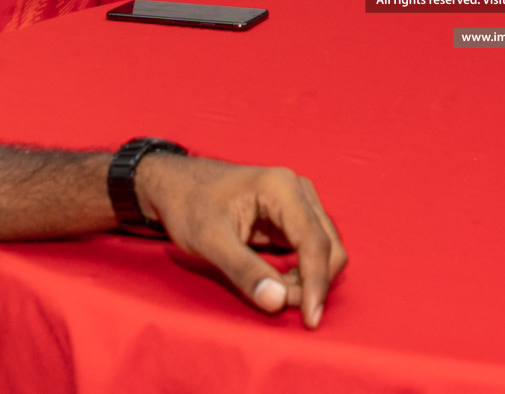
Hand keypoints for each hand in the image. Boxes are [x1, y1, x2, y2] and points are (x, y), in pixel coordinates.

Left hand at [138, 157, 346, 328]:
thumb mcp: (209, 241)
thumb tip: (278, 302)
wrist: (176, 185)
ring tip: (274, 292)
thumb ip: (244, 271)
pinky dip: (301, 272)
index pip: (315, 242)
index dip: (316, 283)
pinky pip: (312, 248)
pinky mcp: (294, 216)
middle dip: (312, 282)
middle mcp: (299, 191)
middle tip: (278, 303)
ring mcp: (300, 201)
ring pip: (325, 249)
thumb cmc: (189, 206)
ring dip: (308, 279)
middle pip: (328, 246)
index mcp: (282, 188)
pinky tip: (277, 282)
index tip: (310, 319)